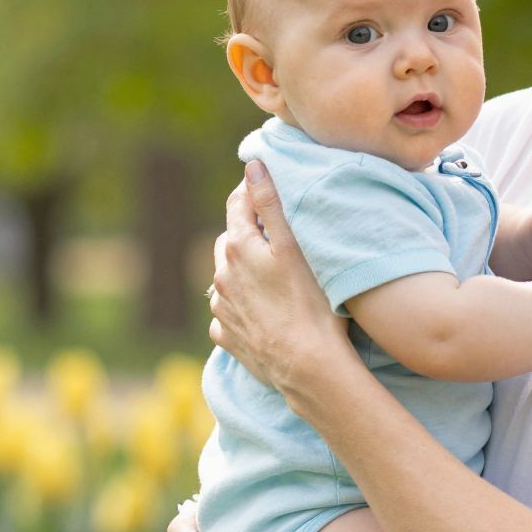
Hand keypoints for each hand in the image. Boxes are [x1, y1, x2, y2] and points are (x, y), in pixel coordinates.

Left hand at [210, 160, 350, 397]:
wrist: (307, 367)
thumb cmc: (310, 303)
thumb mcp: (294, 246)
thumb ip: (270, 203)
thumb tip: (252, 165)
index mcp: (237, 248)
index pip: (237, 204)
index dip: (253, 192)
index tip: (268, 187)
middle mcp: (221, 276)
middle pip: (230, 240)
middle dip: (248, 232)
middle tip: (276, 233)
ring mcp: (222, 309)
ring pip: (227, 277)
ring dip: (243, 270)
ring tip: (272, 276)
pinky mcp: (227, 337)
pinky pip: (229, 313)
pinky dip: (241, 305)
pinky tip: (262, 310)